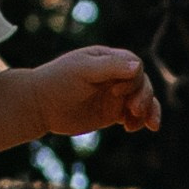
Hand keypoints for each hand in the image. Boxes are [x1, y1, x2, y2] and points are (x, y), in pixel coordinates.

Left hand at [29, 46, 161, 139]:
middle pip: (143, 83)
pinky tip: (137, 128)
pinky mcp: (112, 113)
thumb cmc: (58, 81)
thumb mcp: (83, 70)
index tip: (116, 91)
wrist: (40, 105)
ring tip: (141, 125)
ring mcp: (115, 95)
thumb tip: (138, 66)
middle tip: (133, 110)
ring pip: (143, 101)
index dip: (133, 79)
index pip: (134, 66)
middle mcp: (114, 75)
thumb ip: (110, 67)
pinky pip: (134, 116)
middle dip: (143, 97)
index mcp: (108, 59)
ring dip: (148, 111)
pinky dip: (141, 122)